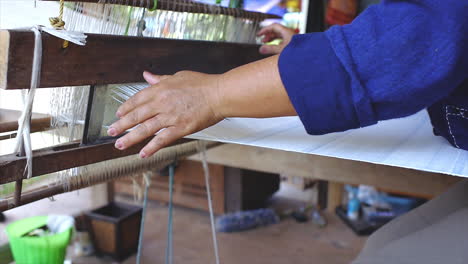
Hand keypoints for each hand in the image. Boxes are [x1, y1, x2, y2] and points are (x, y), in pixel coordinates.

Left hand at [107, 71, 223, 157]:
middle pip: (136, 115)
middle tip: (111, 131)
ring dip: (131, 138)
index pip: (137, 99)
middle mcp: (162, 103)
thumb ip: (160, 79)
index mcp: (160, 89)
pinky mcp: (180, 128)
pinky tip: (143, 153)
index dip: (126, 108)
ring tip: (120, 144)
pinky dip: (151, 147)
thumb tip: (147, 76)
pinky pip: (162, 139)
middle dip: (122, 124)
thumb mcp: (178, 76)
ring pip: (145, 129)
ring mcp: (170, 117)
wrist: (219, 94)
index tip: (119, 114)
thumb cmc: (202, 84)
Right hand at [257, 23, 295, 54]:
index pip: (274, 26)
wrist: (307, 57)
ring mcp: (291, 38)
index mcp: (287, 32)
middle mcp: (289, 34)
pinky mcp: (293, 44)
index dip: (265, 29)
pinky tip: (274, 48)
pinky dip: (277, 43)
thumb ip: (270, 49)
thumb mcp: (281, 50)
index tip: (259, 34)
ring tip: (266, 43)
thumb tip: (261, 49)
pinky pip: (283, 41)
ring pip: (279, 36)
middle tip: (262, 39)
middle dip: (268, 35)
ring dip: (272, 39)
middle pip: (276, 31)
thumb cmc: (297, 52)